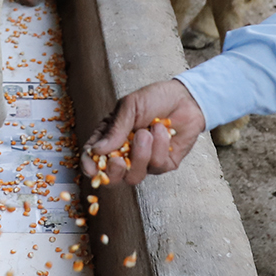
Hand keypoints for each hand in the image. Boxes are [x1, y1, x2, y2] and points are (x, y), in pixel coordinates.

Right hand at [80, 79, 205, 185]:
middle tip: (118, 160)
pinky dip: (159, 146)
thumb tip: (97, 151)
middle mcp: (126, 154)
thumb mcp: (130, 106)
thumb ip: (115, 128)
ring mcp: (145, 162)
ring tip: (146, 132)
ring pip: (135, 176)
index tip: (91, 169)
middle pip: (113, 178)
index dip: (89, 166)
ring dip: (140, 155)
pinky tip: (162, 130)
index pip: (93, 158)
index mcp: (111, 138)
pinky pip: (157, 166)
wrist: (185, 98)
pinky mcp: (163, 165)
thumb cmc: (154, 98)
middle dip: (114, 172)